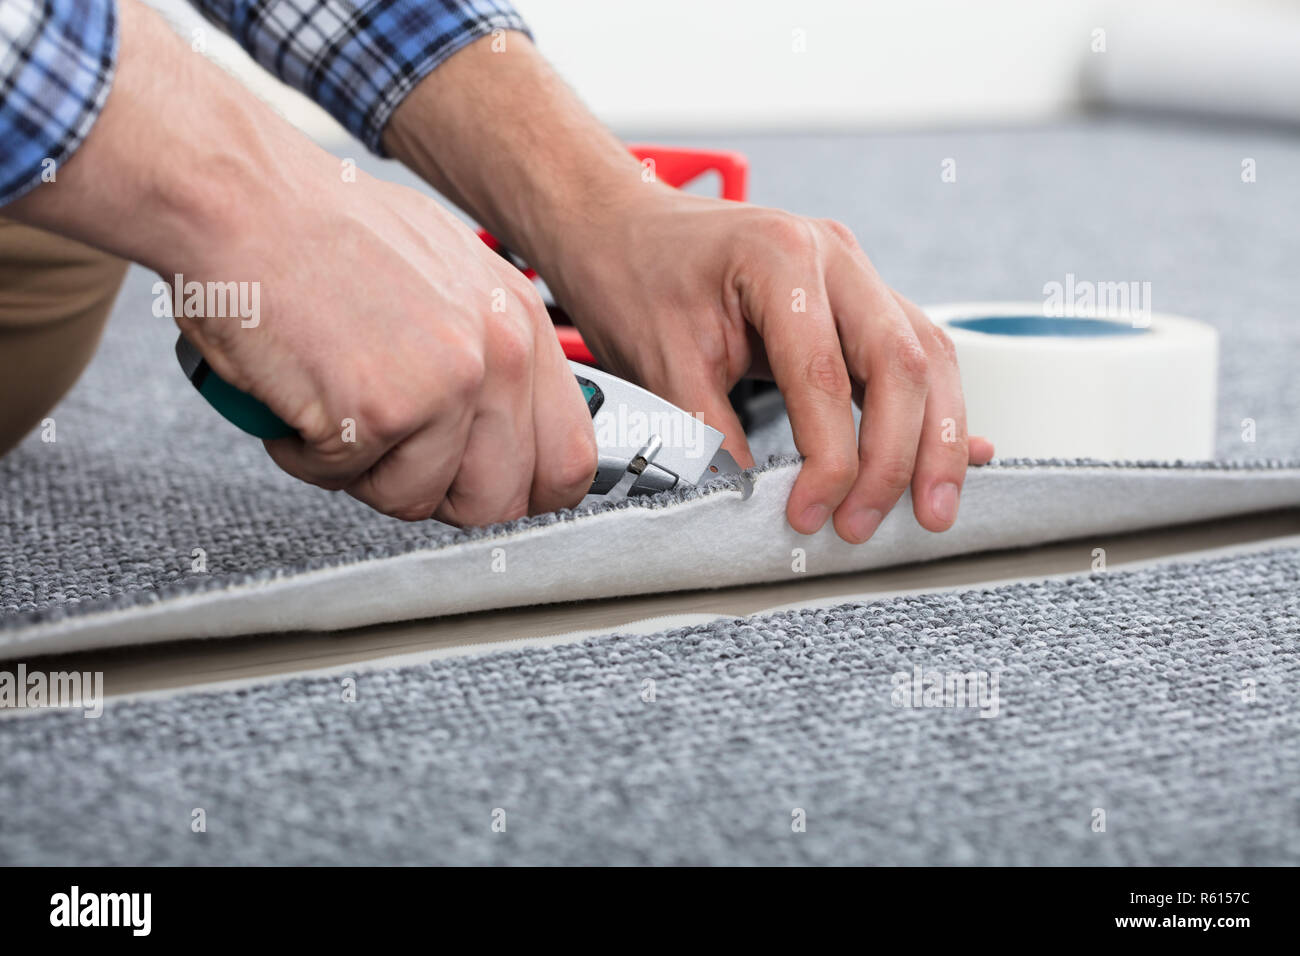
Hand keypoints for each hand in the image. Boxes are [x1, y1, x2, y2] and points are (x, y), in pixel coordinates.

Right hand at [183, 171, 597, 523]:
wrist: (237, 197)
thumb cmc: (318, 229)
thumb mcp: (443, 275)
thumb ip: (486, 351)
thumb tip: (505, 426)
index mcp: (521, 321)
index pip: (566, 459)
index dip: (520, 490)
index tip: (478, 485)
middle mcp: (499, 353)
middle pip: (499, 502)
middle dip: (433, 493)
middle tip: (386, 450)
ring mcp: (445, 385)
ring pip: (418, 501)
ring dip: (364, 472)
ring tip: (332, 404)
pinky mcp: (379, 410)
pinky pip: (345, 481)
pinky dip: (306, 454)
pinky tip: (296, 394)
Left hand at [540, 189, 993, 542]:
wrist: (619, 223)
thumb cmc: (634, 277)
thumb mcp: (659, 362)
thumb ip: (713, 432)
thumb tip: (759, 505)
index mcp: (782, 258)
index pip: (828, 378)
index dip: (831, 461)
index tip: (810, 514)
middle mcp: (834, 256)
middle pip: (903, 364)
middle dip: (903, 457)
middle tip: (874, 523)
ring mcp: (853, 273)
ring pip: (926, 358)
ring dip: (938, 437)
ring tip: (934, 507)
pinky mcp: (856, 298)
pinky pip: (911, 355)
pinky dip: (932, 409)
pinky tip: (960, 452)